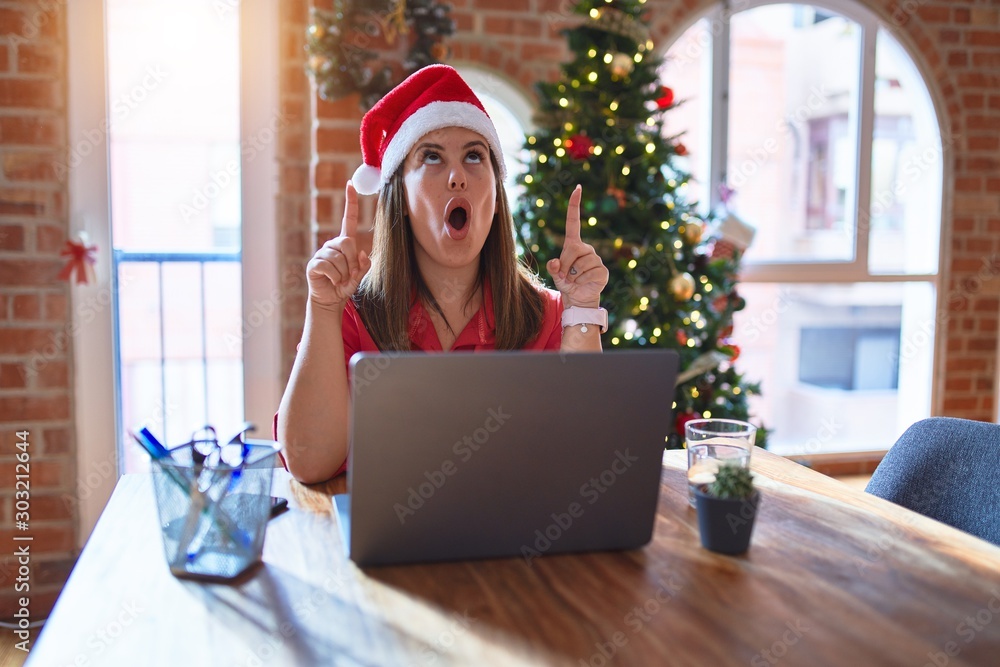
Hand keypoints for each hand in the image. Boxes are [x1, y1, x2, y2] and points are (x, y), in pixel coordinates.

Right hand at [306, 181, 371, 311]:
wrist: (330, 300)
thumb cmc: (344, 285)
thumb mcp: (359, 276)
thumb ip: (364, 266)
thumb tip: (362, 254)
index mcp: (345, 243)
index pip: (349, 219)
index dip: (351, 203)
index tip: (350, 185)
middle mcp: (332, 245)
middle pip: (348, 243)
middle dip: (353, 262)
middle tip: (350, 275)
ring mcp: (322, 253)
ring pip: (339, 258)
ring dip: (344, 273)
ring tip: (339, 280)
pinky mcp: (314, 264)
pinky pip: (329, 267)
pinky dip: (335, 278)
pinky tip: (332, 281)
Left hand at [546, 185, 608, 308]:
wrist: (579, 298)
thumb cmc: (567, 283)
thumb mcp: (555, 275)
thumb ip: (552, 268)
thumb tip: (555, 263)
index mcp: (574, 244)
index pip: (574, 222)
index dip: (575, 205)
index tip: (577, 188)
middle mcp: (586, 248)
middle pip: (572, 250)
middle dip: (564, 265)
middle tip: (565, 276)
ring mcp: (596, 259)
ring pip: (579, 265)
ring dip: (572, 276)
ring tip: (575, 280)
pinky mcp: (602, 270)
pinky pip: (588, 273)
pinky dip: (581, 282)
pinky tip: (584, 283)